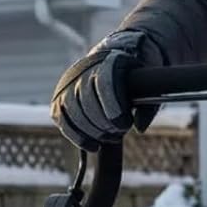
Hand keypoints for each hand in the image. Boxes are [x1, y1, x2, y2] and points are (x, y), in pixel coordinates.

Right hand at [51, 30, 162, 153]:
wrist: (107, 67)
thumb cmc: (130, 79)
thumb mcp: (146, 85)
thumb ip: (148, 105)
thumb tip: (139, 127)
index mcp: (106, 61)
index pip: (103, 83)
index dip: (113, 107)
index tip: (125, 125)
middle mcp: (82, 71)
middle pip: (87, 101)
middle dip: (103, 124)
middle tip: (118, 134)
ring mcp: (67, 86)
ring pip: (74, 114)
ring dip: (92, 132)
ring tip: (109, 138)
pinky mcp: (58, 102)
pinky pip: (64, 123)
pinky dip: (79, 138)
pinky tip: (93, 146)